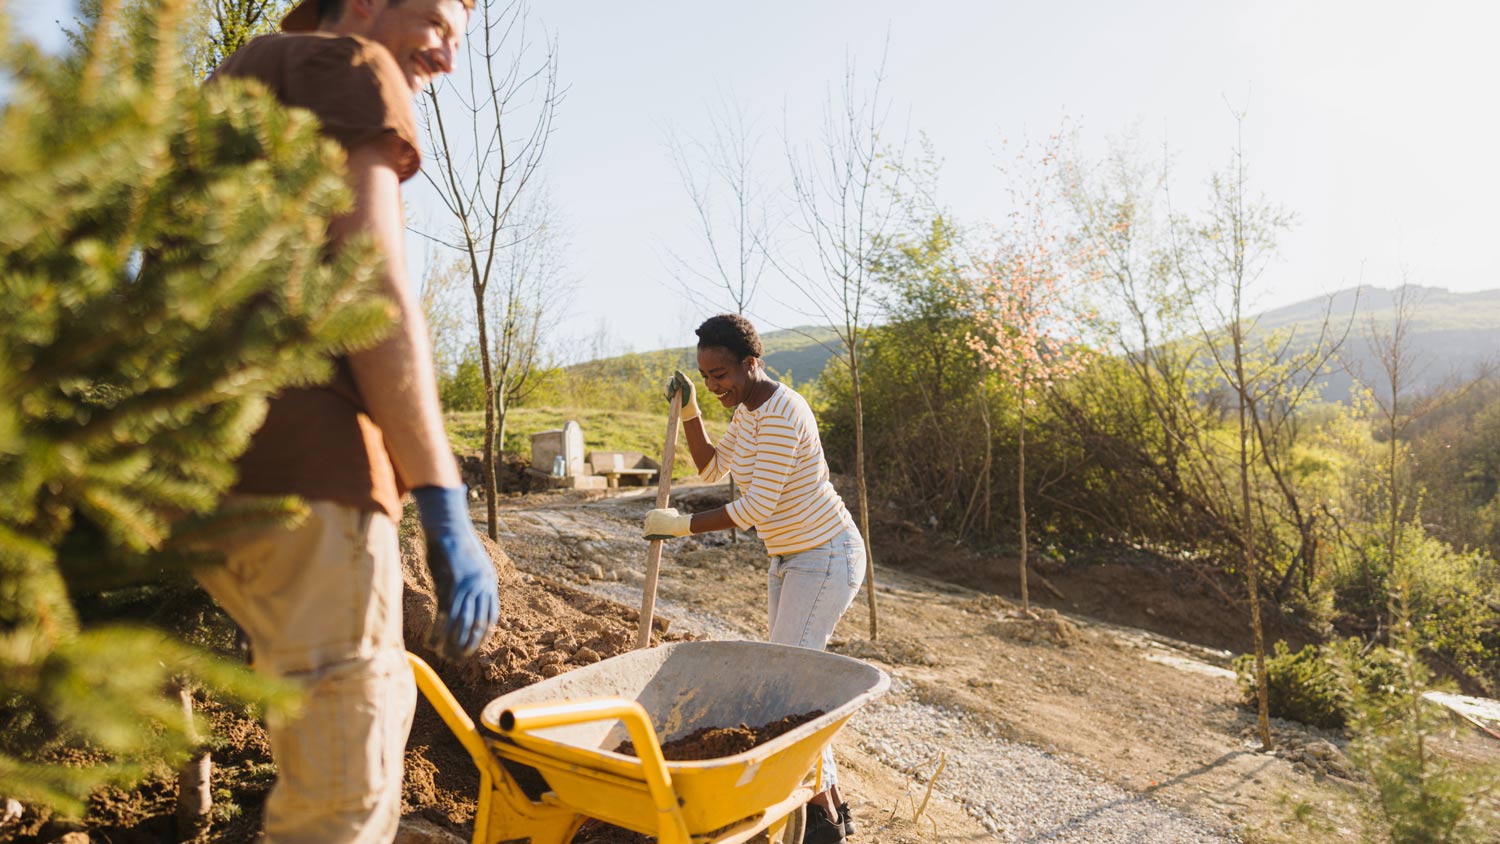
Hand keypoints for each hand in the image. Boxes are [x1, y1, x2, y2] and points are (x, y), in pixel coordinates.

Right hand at [412, 486, 499, 659]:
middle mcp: (481, 587)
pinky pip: (445, 615)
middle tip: (460, 656)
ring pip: (462, 623)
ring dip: (454, 642)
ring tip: (448, 655)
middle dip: (469, 643)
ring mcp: (466, 587)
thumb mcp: (473, 563)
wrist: (448, 525)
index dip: (484, 633)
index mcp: (489, 582)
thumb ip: (472, 581)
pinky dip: (439, 631)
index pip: (491, 615)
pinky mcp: (450, 585)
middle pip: (477, 623)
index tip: (477, 644)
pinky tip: (434, 642)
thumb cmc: (456, 544)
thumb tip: (465, 598)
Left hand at [643, 507, 692, 540]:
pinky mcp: (650, 531)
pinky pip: (644, 535)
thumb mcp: (672, 511)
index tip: (653, 523)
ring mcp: (649, 524)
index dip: (651, 519)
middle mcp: (649, 517)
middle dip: (650, 526)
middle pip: (646, 522)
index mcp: (653, 512)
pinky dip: (646, 537)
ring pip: (646, 529)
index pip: (648, 515)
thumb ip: (667, 512)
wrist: (677, 525)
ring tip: (655, 534)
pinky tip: (649, 538)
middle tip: (655, 530)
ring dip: (649, 532)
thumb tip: (667, 513)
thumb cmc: (676, 518)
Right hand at [664, 369, 699, 421]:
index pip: (676, 375)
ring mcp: (673, 389)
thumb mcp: (688, 386)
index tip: (677, 388)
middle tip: (674, 392)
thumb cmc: (690, 397)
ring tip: (672, 396)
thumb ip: (682, 378)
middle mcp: (678, 383)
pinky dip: (667, 393)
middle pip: (670, 379)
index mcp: (683, 380)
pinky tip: (670, 398)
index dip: (675, 380)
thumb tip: (675, 371)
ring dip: (668, 390)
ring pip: (667, 385)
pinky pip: (665, 391)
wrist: (687, 409)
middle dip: (671, 386)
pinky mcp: (669, 395)